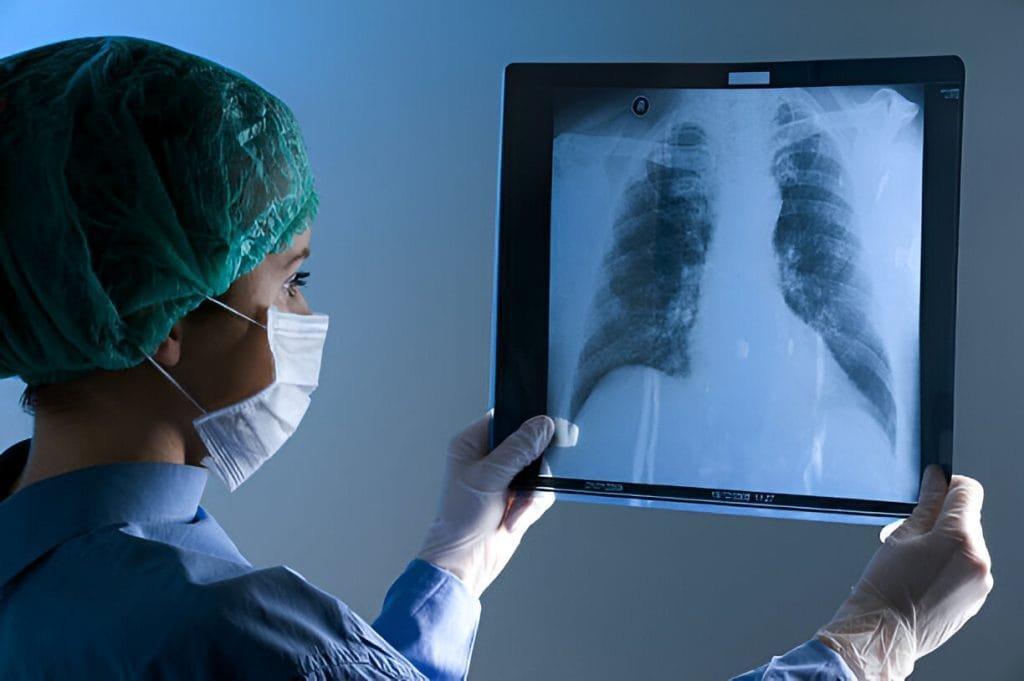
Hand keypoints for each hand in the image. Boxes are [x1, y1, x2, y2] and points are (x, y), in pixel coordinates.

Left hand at [417, 412, 555, 597]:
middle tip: (535, 473)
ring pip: (539, 468)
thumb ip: (518, 449)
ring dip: (532, 491)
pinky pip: (542, 491)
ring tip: (516, 507)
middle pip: (528, 442)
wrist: (467, 563)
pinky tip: (515, 519)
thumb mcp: (490, 477)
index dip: (524, 420)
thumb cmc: (461, 520)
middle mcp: (489, 458)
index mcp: (471, 443)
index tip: (544, 426)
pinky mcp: (518, 498)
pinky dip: (532, 506)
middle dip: (534, 464)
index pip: (504, 418)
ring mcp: (505, 478)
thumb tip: (541, 425)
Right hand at [815, 466, 992, 680]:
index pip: (968, 491)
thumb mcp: (900, 535)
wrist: (884, 632)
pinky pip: (968, 567)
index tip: (934, 488)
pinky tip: (925, 576)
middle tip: (912, 532)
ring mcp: (982, 581)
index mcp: (960, 539)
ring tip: (916, 560)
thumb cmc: (885, 587)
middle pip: (968, 518)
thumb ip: (926, 504)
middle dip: (944, 518)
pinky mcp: (977, 597)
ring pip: (968, 543)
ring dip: (947, 542)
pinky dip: (950, 564)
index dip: (948, 485)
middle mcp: (979, 559)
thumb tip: (936, 480)